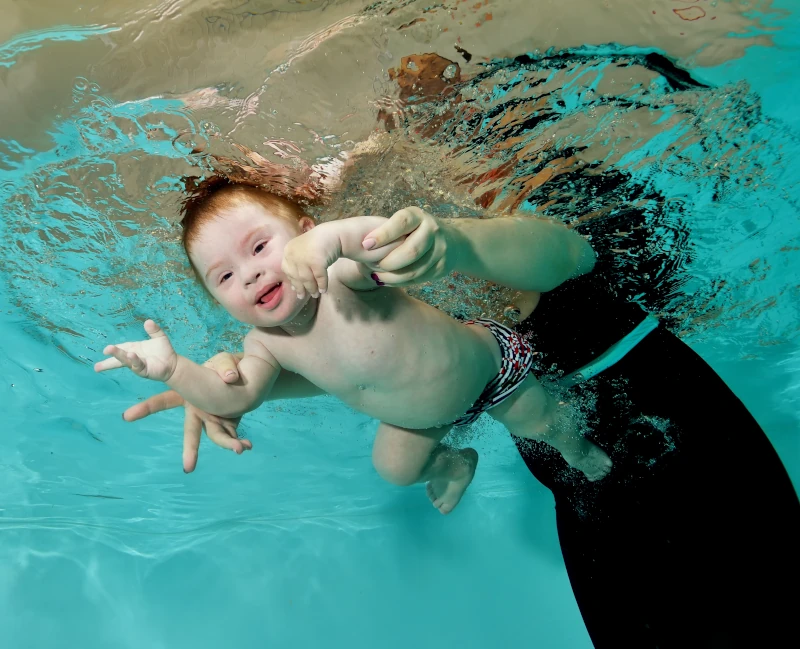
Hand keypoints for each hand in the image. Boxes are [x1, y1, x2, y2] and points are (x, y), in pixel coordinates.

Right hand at [95, 319, 177, 381]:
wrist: (174, 364)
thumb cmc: (164, 351)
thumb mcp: (160, 337)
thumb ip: (154, 330)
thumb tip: (148, 321)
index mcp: (134, 349)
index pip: (122, 348)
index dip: (114, 349)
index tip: (105, 350)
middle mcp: (134, 357)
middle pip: (119, 358)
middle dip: (110, 358)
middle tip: (97, 365)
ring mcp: (138, 364)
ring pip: (126, 361)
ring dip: (118, 356)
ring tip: (109, 350)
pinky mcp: (145, 370)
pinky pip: (138, 365)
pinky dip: (134, 360)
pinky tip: (131, 355)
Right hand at [123, 351, 250, 472]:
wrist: (245, 378)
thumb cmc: (225, 367)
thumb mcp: (224, 361)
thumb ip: (226, 366)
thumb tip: (230, 377)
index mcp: (189, 396)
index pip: (164, 401)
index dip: (146, 408)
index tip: (127, 416)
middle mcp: (199, 412)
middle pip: (191, 432)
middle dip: (190, 450)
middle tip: (188, 468)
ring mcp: (213, 421)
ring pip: (217, 437)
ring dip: (229, 444)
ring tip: (240, 448)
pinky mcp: (228, 425)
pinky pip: (233, 437)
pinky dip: (241, 442)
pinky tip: (248, 445)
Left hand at [281, 229, 338, 298]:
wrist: (333, 235)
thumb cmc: (317, 245)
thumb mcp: (303, 254)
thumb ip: (297, 267)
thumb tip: (294, 288)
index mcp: (288, 251)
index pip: (287, 270)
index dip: (293, 281)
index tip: (296, 289)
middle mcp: (293, 254)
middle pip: (297, 277)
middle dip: (302, 288)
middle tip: (304, 296)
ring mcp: (304, 257)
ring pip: (307, 279)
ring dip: (312, 289)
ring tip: (316, 294)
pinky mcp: (317, 261)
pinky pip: (319, 277)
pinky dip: (322, 285)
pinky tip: (324, 290)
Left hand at [361, 206, 451, 284]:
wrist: (452, 240)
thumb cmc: (415, 230)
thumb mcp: (405, 223)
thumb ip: (388, 230)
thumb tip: (362, 246)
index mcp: (418, 215)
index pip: (401, 223)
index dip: (383, 234)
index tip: (366, 244)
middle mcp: (433, 230)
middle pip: (411, 251)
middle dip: (388, 262)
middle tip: (372, 266)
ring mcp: (441, 250)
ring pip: (415, 270)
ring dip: (392, 277)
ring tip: (376, 277)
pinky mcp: (443, 267)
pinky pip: (419, 279)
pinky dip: (401, 282)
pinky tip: (388, 280)